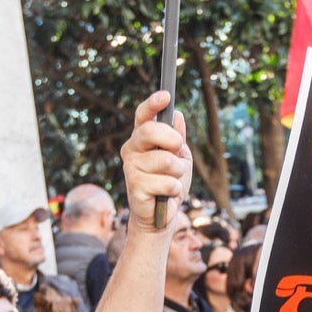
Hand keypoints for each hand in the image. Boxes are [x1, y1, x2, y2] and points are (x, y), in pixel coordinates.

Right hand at [122, 92, 191, 234]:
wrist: (161, 216)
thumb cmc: (169, 184)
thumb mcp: (179, 157)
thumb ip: (177, 137)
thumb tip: (177, 115)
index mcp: (142, 139)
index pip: (143, 116)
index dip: (153, 104)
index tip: (166, 95)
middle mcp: (132, 150)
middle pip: (151, 131)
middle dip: (171, 139)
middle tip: (178, 148)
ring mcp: (131, 168)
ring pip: (166, 160)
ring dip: (178, 172)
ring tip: (172, 181)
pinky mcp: (135, 187)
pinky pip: (167, 182)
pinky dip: (175, 189)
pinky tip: (166, 195)